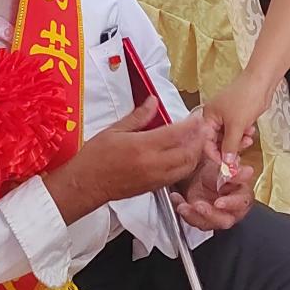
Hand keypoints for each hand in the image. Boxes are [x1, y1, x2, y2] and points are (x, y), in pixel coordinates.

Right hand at [53, 99, 208, 211]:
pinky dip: (186, 165)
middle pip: (187, 153)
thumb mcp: (114, 130)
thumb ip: (138, 116)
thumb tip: (152, 102)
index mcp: (142, 147)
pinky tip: (185, 156)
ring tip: (198, 142)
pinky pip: (177, 176)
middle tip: (203, 129)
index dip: (190, 125)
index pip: (175, 134)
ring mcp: (154, 178)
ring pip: (186, 167)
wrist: (85, 185)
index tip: (197, 117)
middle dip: (199, 140)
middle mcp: (152, 164)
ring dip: (195, 154)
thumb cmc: (95, 158)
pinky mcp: (154, 188)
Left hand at [171, 148, 255, 231]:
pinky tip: (177, 200)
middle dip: (210, 214)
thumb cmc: (214, 170)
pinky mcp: (201, 219)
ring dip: (193, 215)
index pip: (241, 203)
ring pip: (207, 224)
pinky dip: (184, 212)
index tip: (218, 202)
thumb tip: (248, 171)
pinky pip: (193, 221)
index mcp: (241, 196)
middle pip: (225, 220)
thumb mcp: (223, 167)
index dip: (231, 204)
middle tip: (198, 205)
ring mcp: (215, 216)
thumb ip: (235, 171)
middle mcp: (230, 210)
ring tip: (183, 205)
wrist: (197, 173)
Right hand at [201, 70, 268, 167]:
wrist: (262, 83)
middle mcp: (214, 117)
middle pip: (218, 141)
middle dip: (230, 148)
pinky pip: (237, 132)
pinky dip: (243, 134)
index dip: (216, 154)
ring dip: (239, 141)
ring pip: (229, 138)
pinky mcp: (237, 116)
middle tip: (239, 155)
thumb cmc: (246, 97)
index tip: (226, 165)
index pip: (206, 142)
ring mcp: (226, 116)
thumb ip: (230, 146)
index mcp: (208, 117)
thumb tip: (226, 162)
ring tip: (248, 138)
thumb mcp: (236, 126)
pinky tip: (250, 130)